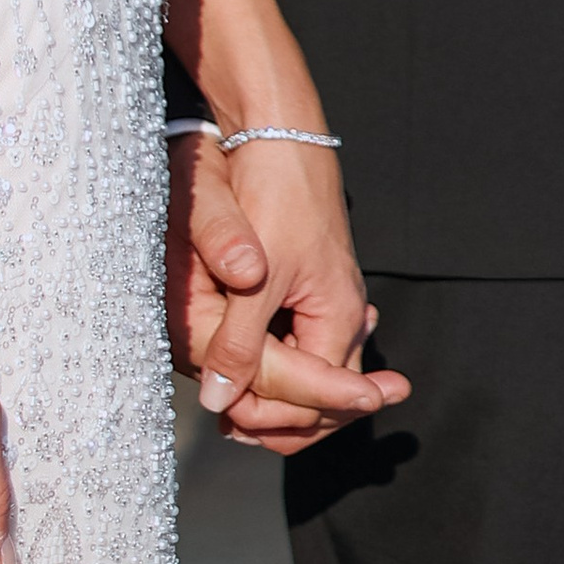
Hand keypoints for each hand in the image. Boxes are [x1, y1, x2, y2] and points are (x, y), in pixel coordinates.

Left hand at [170, 129, 408, 456]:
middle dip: (282, 420)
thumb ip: (239, 344)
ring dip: (278, 396)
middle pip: (325, 397)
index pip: (320, 401)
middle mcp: (344, 315)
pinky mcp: (311, 285)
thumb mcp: (254, 279)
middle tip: (234, 430)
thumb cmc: (276, 196)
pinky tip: (247, 372)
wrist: (280, 133)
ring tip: (235, 412)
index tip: (230, 424)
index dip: (274, 419)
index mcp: (340, 318)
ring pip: (313, 373)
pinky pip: (302, 343)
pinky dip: (277, 365)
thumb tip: (219, 401)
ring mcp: (330, 300)